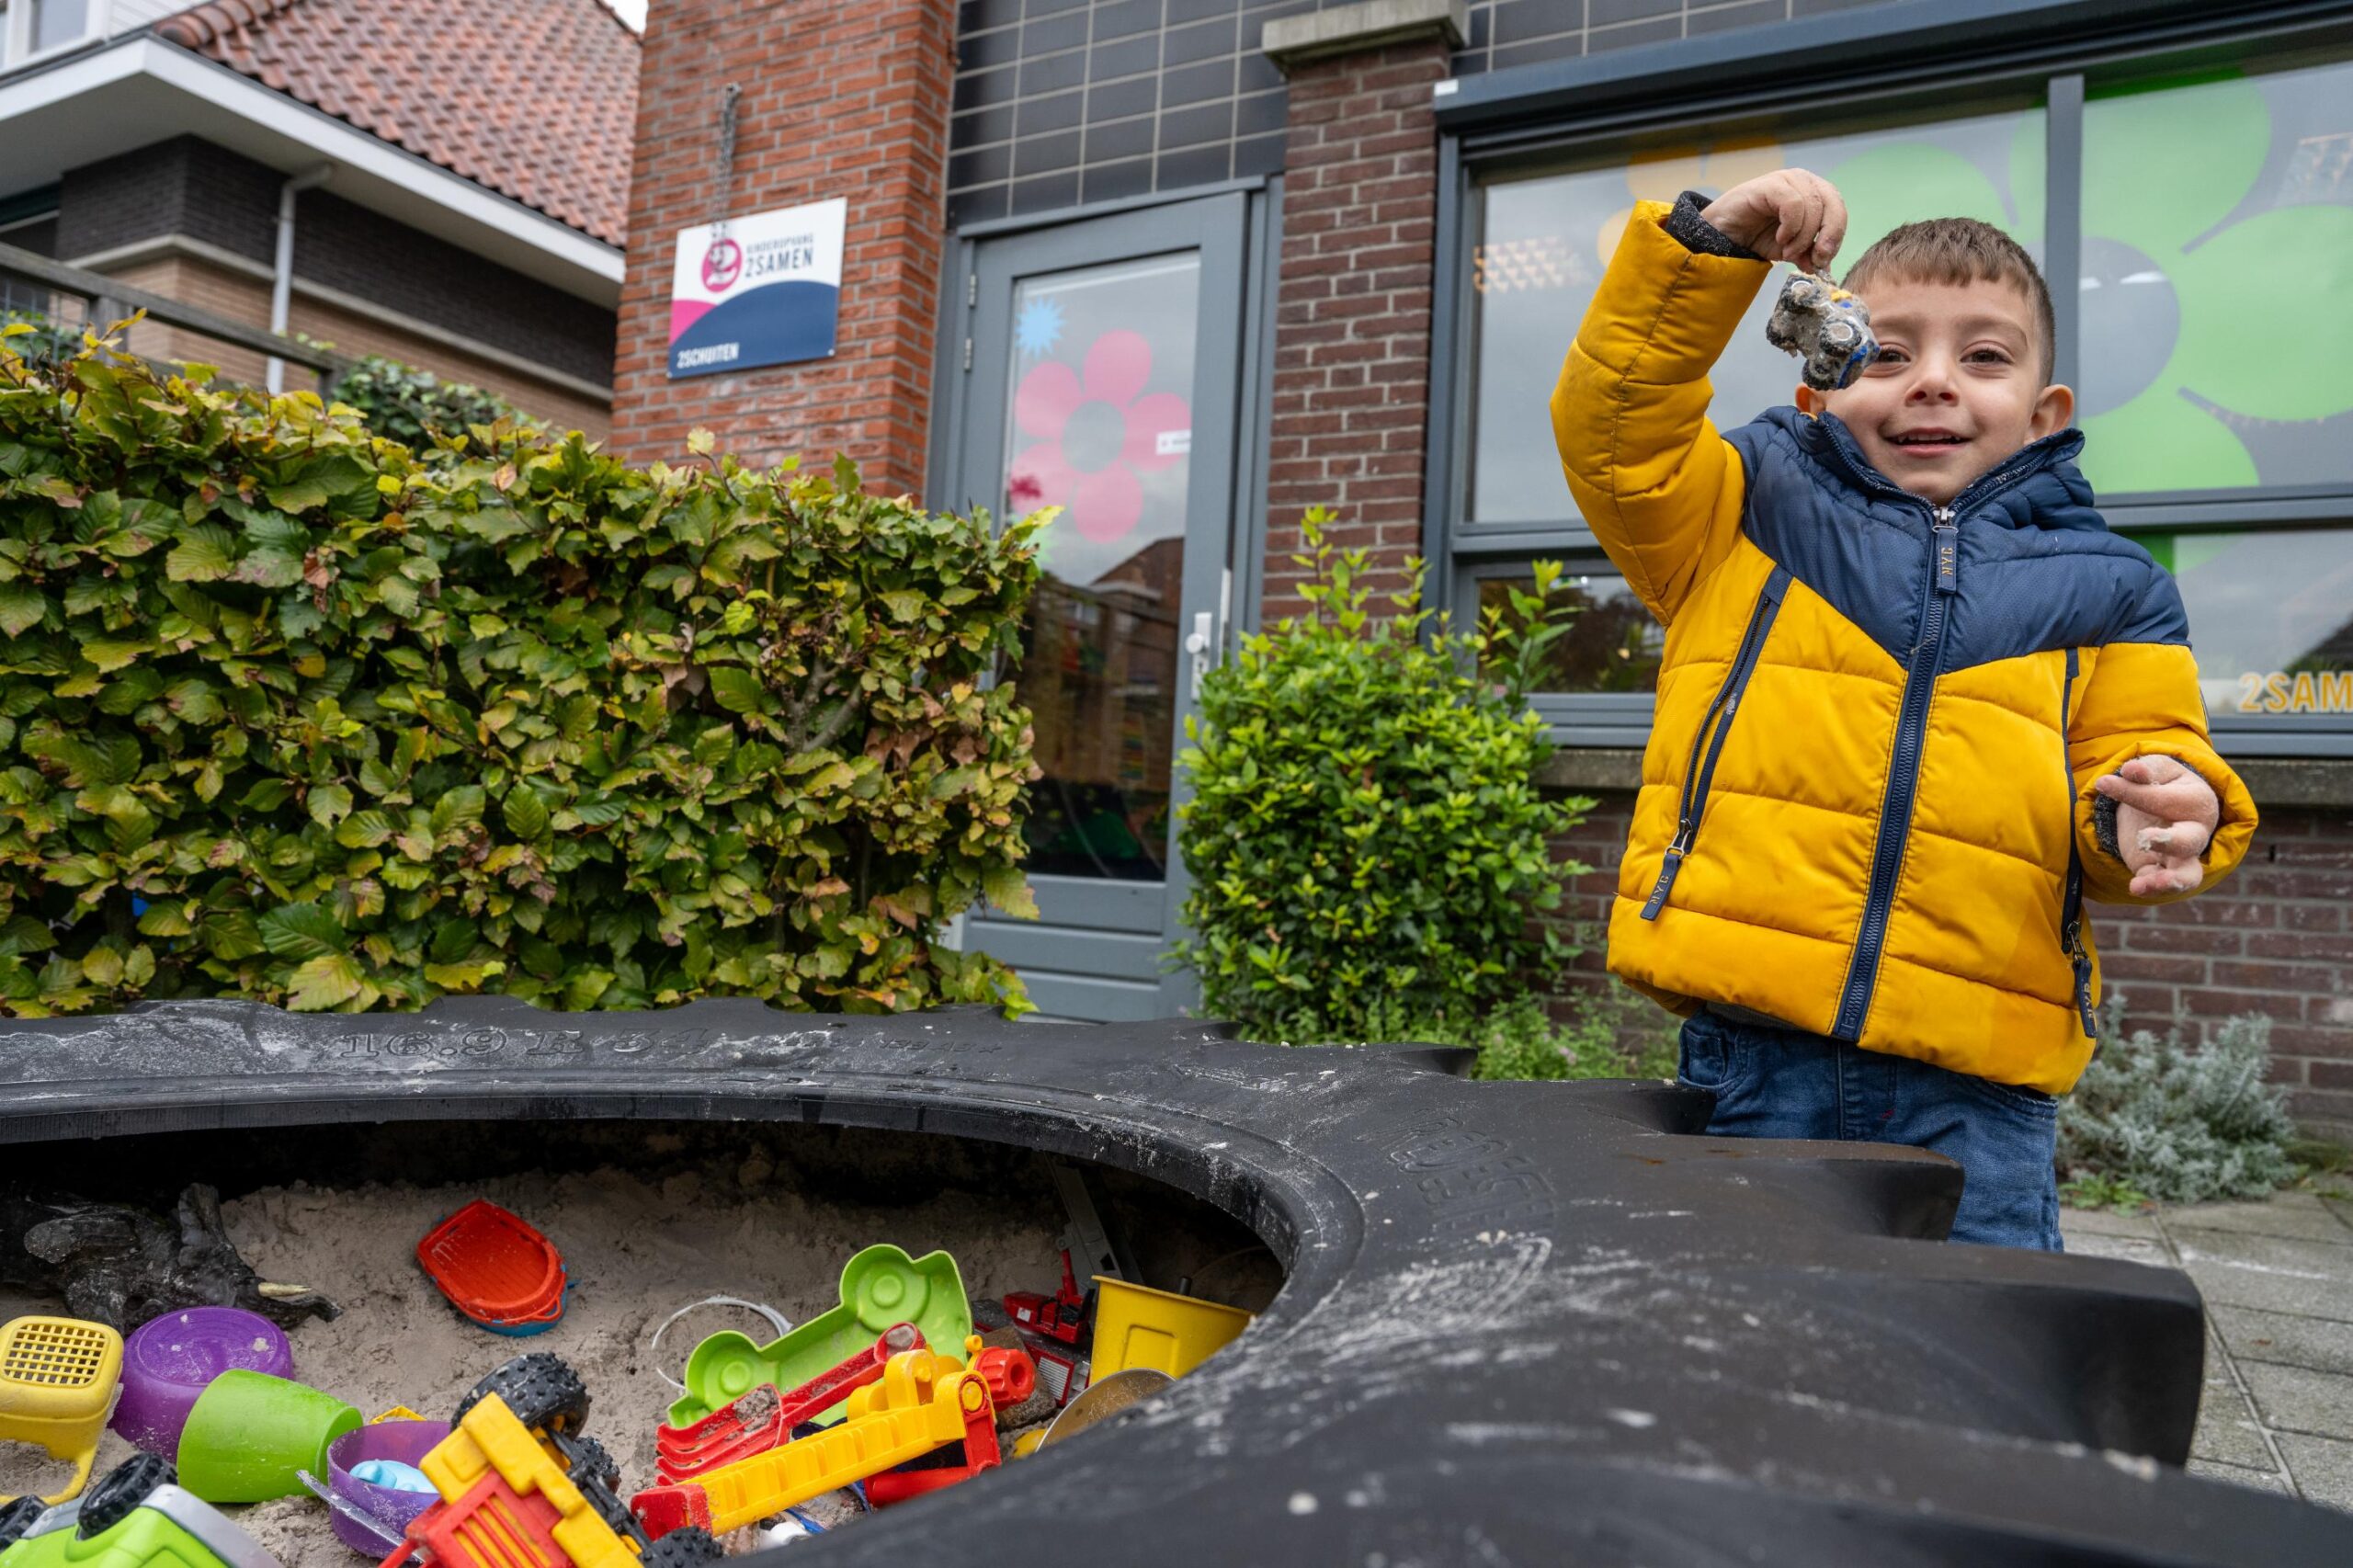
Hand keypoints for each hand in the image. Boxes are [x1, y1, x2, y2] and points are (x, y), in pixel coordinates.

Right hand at [1699, 169, 1847, 272]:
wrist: (1721, 235)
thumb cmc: (1755, 236)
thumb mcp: (1789, 250)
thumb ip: (1809, 254)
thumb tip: (1826, 267)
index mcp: (1815, 193)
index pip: (1838, 210)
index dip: (1835, 236)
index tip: (1823, 260)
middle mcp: (1804, 182)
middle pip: (1832, 204)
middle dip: (1828, 235)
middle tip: (1816, 258)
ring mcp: (1787, 180)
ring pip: (1813, 206)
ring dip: (1803, 237)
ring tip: (1786, 252)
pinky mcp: (1771, 184)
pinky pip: (1793, 204)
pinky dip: (1791, 226)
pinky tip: (1780, 238)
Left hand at [2094, 755, 2220, 895]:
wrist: (2162, 806)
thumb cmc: (2161, 783)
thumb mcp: (2155, 770)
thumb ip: (2146, 771)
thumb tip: (2131, 769)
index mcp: (2197, 800)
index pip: (2163, 799)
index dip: (2132, 793)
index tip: (2103, 783)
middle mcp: (2196, 831)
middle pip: (2190, 840)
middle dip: (2170, 840)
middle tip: (2145, 838)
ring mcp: (2182, 855)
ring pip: (2188, 874)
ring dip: (2169, 881)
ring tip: (2143, 884)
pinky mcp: (2163, 870)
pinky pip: (2163, 883)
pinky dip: (2151, 888)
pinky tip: (2135, 887)